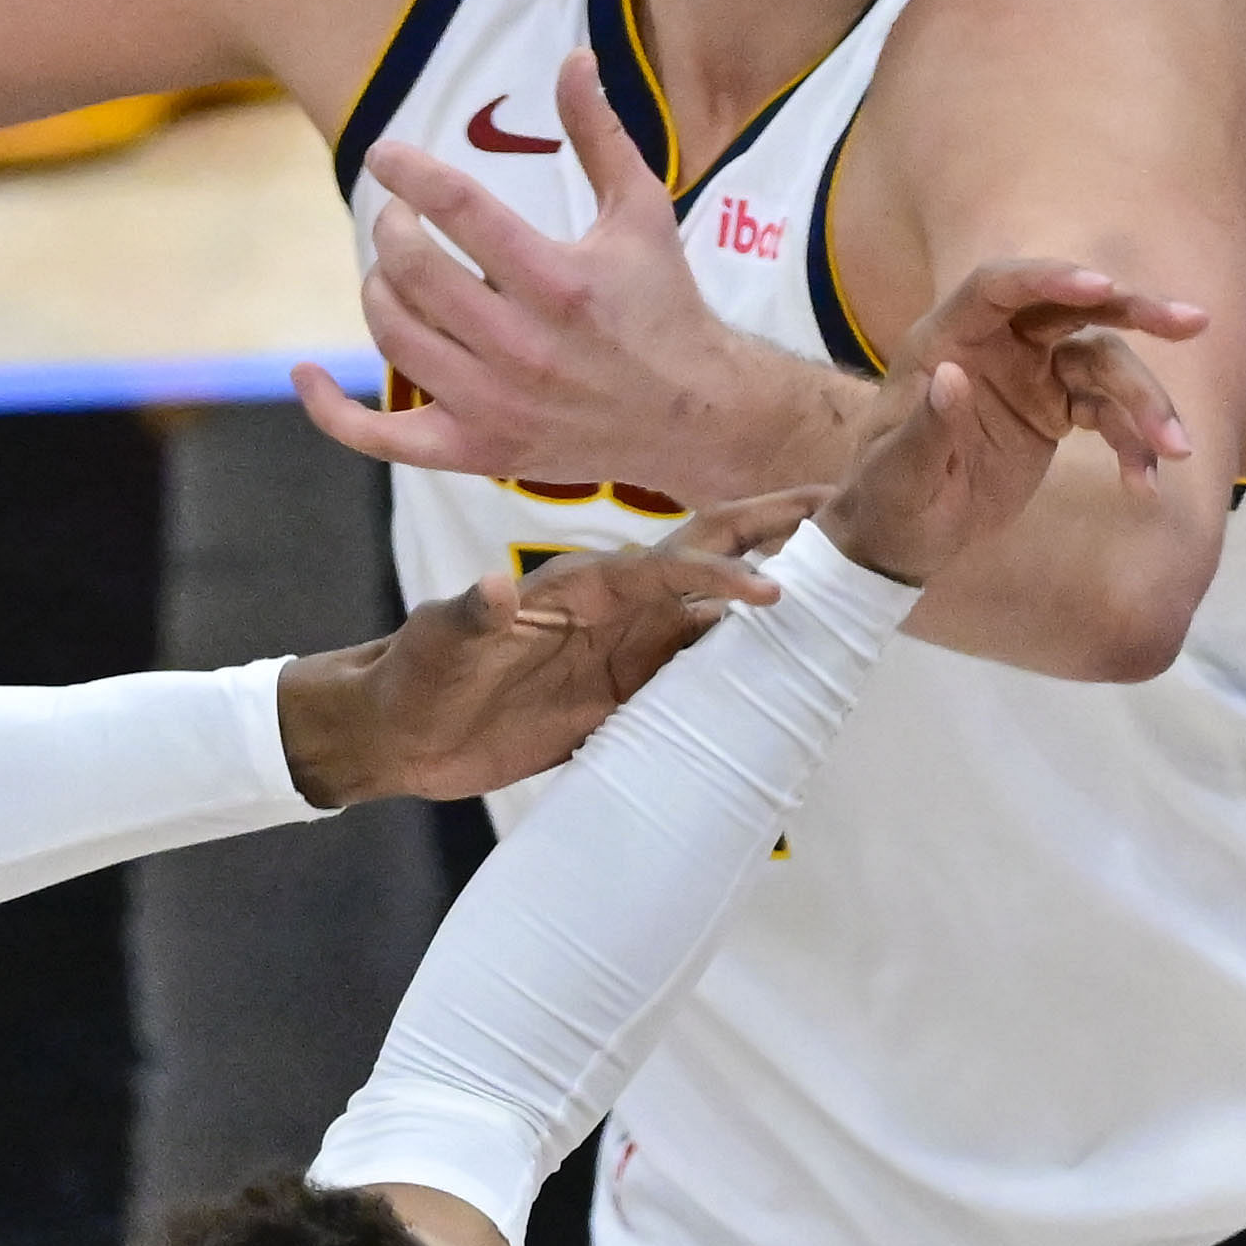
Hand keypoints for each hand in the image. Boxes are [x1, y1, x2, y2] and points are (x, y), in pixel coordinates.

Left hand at [276, 491, 816, 803]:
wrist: (396, 730)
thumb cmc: (414, 676)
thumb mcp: (438, 646)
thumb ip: (470, 618)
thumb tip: (497, 586)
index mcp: (580, 588)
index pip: (665, 569)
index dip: (720, 574)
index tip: (777, 588)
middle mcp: (613, 610)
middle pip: (708, 568)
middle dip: (774, 540)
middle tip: (847, 515)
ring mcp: (622, 651)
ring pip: (715, 620)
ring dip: (775, 603)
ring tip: (848, 588)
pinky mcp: (621, 695)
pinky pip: (696, 676)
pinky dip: (745, 668)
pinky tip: (791, 668)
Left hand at [292, 52, 752, 488]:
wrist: (693, 418)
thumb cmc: (662, 303)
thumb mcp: (642, 210)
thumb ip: (599, 134)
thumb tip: (573, 57)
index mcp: (559, 280)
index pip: (458, 209)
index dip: (408, 171)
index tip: (383, 154)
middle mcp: (522, 345)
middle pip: (409, 270)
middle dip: (393, 229)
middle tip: (402, 220)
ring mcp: (495, 404)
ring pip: (392, 335)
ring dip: (377, 290)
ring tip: (396, 272)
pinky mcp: (477, 450)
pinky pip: (379, 437)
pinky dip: (331, 408)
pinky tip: (308, 371)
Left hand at [815, 258, 1199, 582]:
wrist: (902, 537)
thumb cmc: (884, 499)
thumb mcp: (896, 474)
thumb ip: (925, 429)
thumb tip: (952, 376)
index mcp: (946, 339)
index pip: (998, 287)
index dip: (1050, 278)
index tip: (1104, 285)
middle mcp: (995, 344)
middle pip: (1071, 308)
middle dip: (1132, 310)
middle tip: (1193, 322)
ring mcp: (1031, 374)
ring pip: (1104, 364)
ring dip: (1146, 402)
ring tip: (1179, 450)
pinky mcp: (1056, 410)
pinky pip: (1108, 414)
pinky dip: (1133, 445)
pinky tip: (1147, 484)